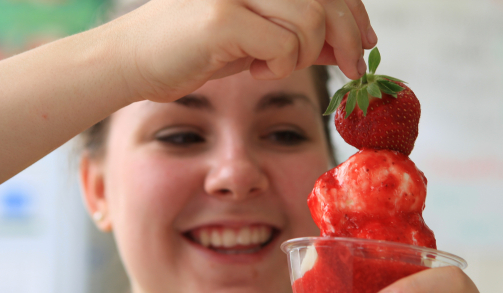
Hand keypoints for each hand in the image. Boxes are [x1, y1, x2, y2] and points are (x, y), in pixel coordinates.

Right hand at [111, 0, 376, 102]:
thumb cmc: (197, 49)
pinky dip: (280, 66)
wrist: (135, 61)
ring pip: (310, 21)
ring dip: (304, 55)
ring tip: (275, 65)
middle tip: (350, 68)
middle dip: (350, 38)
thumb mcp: (260, 39)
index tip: (367, 42)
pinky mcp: (223, 17)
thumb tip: (350, 41)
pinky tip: (257, 71)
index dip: (355, 12)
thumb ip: (302, 34)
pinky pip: (283, 45)